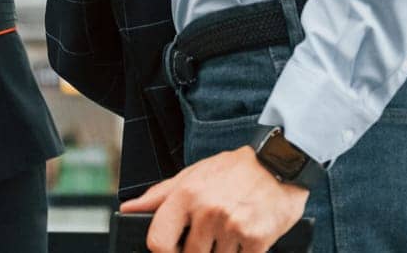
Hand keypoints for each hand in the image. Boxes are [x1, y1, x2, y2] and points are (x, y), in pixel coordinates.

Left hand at [121, 147, 307, 252]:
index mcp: (187, 194)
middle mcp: (208, 211)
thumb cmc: (233, 170)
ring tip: (230, 231)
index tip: (171, 250)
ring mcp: (232, 226)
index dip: (163, 252)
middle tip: (211, 235)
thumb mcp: (192, 175)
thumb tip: (128, 209)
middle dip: (199, 251)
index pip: (158, 241)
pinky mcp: (256, 239)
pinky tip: (245, 238)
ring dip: (223, 252)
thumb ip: (159, 196)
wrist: (278, 163)